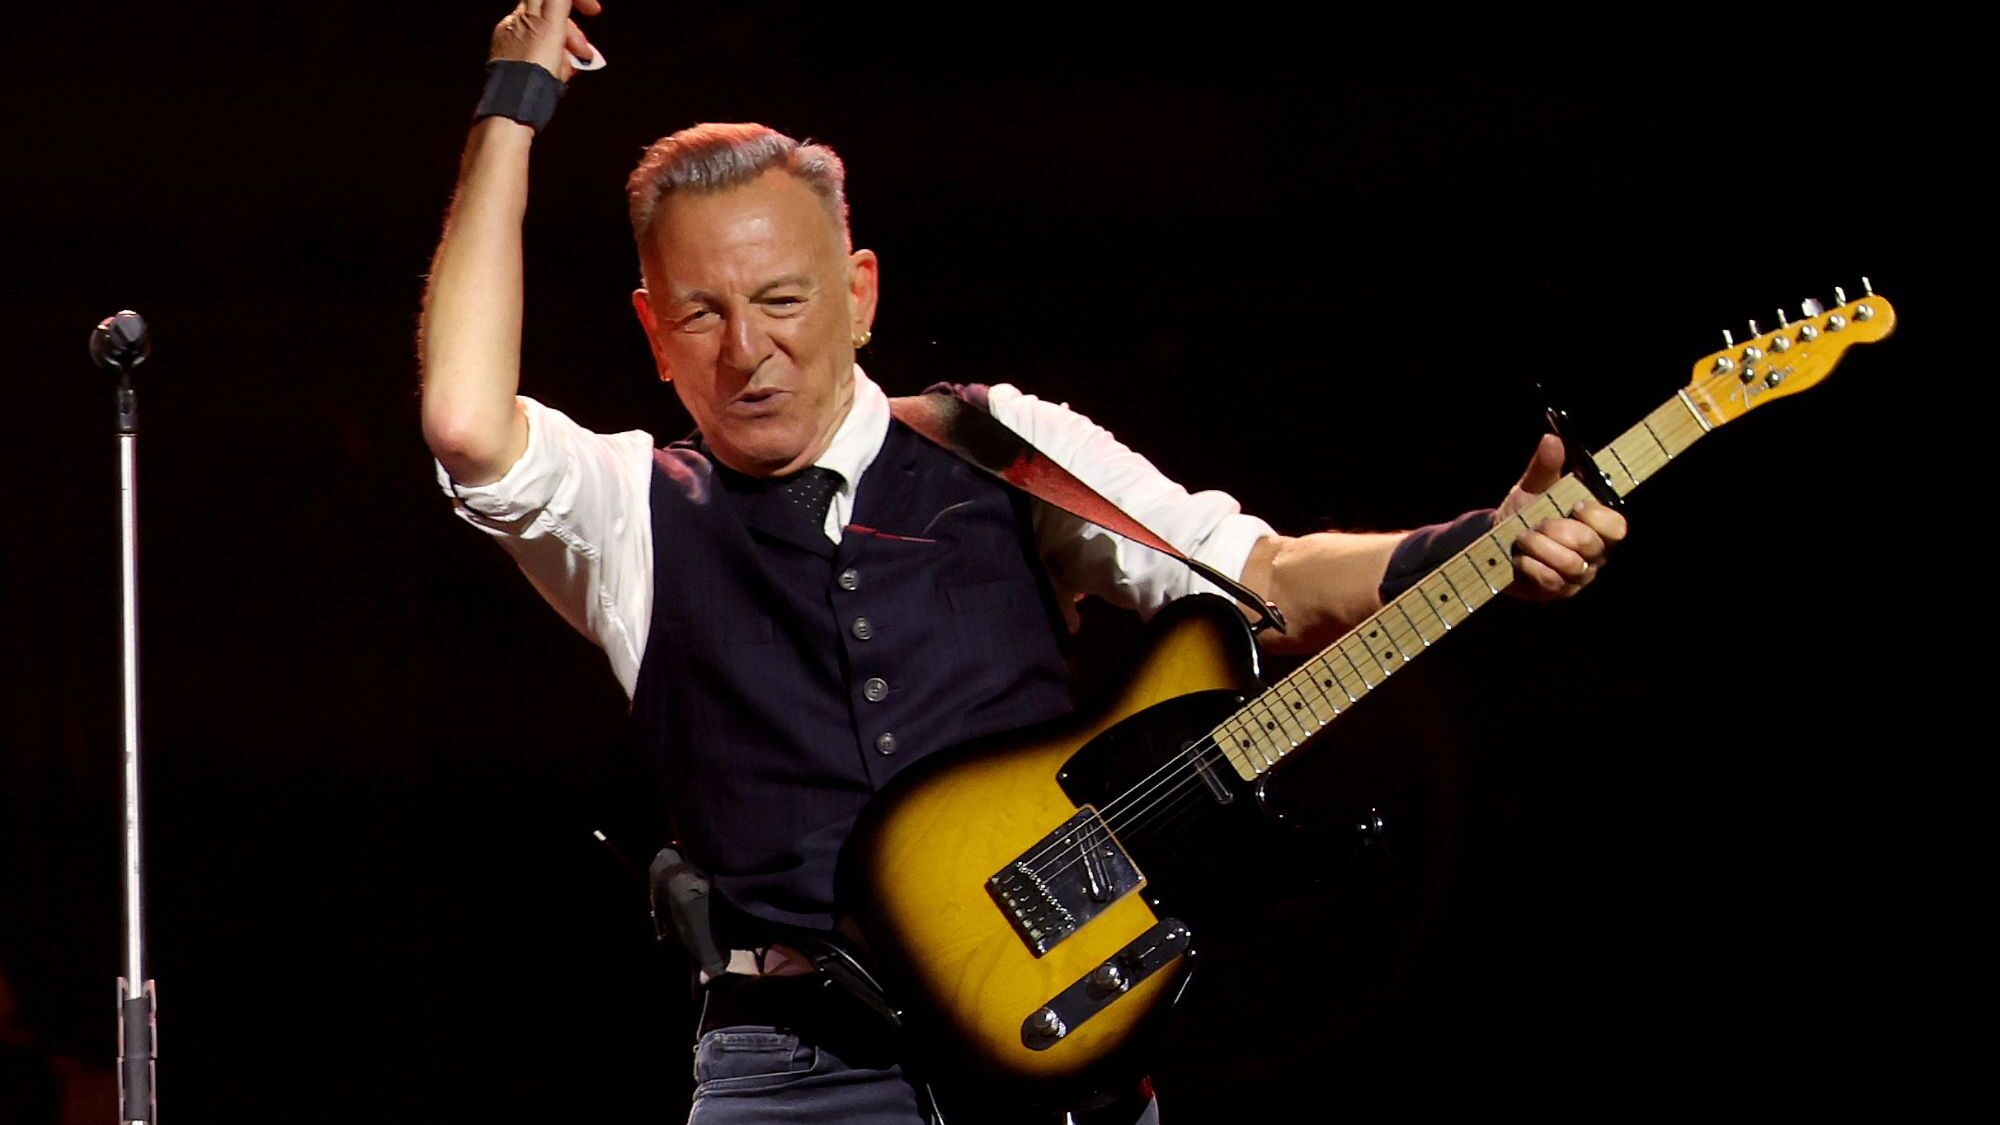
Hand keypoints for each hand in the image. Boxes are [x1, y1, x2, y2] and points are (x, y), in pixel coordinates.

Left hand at [490, 0, 602, 81]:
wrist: (515, 104)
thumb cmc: (534, 67)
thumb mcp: (552, 27)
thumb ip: (559, 1)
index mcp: (525, 12)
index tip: (594, 11)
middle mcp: (516, 25)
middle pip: (554, 20)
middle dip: (574, 34)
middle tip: (585, 53)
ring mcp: (515, 46)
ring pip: (551, 41)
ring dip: (567, 53)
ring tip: (571, 70)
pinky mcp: (516, 66)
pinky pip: (542, 59)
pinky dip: (556, 65)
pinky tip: (560, 76)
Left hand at [1495, 433, 1627, 600]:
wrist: (1494, 545)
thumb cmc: (1523, 515)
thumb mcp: (1532, 489)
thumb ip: (1544, 468)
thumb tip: (1552, 438)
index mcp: (1596, 526)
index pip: (1616, 526)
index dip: (1596, 516)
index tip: (1575, 506)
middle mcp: (1594, 553)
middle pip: (1589, 544)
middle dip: (1555, 530)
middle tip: (1535, 524)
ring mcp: (1578, 576)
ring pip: (1570, 565)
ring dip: (1539, 548)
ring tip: (1523, 540)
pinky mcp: (1558, 592)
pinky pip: (1550, 580)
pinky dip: (1530, 566)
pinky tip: (1520, 559)